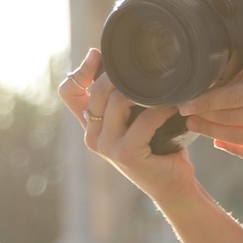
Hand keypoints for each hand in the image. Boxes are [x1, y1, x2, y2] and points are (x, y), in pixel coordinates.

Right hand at [58, 48, 198, 200]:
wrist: (173, 188)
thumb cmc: (159, 152)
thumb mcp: (136, 122)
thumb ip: (124, 102)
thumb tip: (126, 65)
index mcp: (90, 127)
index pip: (68, 92)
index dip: (81, 70)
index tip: (98, 55)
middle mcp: (92, 137)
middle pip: (97, 90)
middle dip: (121, 76)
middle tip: (149, 73)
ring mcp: (106, 147)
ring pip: (118, 101)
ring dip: (145, 91)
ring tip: (164, 90)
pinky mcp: (125, 154)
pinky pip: (144, 120)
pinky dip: (161, 110)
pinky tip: (174, 107)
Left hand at [178, 35, 242, 163]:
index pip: (236, 95)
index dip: (208, 99)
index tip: (187, 98)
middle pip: (232, 117)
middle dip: (204, 115)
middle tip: (180, 111)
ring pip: (241, 137)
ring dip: (213, 133)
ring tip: (193, 127)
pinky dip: (237, 151)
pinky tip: (222, 145)